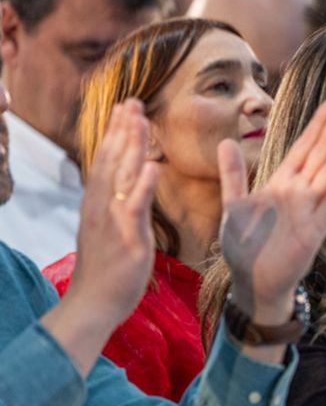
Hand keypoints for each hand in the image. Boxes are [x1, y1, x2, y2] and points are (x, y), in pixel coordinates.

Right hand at [62, 99, 161, 323]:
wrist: (93, 303)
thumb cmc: (107, 271)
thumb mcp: (110, 230)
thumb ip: (119, 207)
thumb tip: (128, 186)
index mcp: (98, 205)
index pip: (107, 161)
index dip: (115, 134)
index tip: (124, 110)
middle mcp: (101, 207)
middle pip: (111, 161)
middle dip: (122, 130)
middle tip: (132, 101)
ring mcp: (112, 221)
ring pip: (121, 177)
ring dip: (131, 146)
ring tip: (140, 119)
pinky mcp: (127, 238)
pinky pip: (135, 208)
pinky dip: (143, 185)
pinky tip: (153, 165)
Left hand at [218, 97, 325, 323]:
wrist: (252, 282)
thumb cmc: (246, 246)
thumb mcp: (234, 204)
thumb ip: (234, 174)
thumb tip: (226, 142)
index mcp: (283, 183)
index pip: (305, 147)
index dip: (319, 124)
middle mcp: (300, 192)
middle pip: (321, 153)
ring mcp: (309, 210)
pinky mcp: (313, 232)